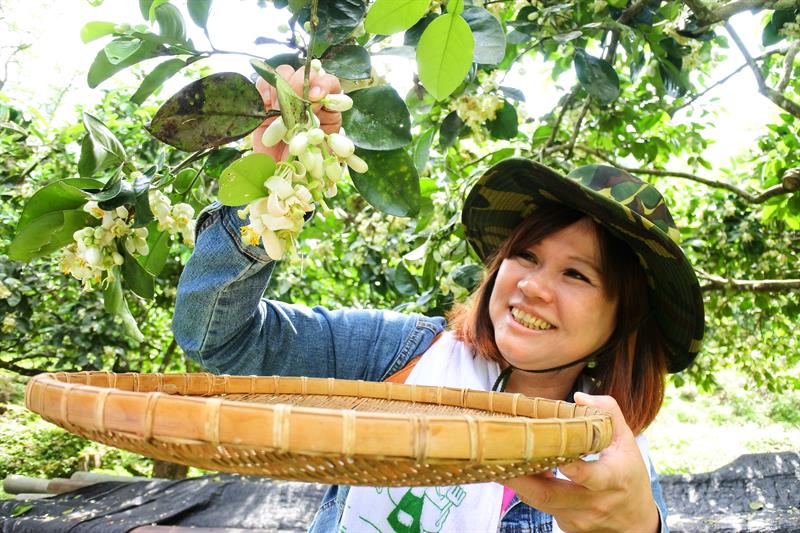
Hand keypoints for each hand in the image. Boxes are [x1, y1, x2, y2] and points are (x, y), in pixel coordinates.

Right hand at [252, 64, 342, 161]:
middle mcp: (308, 98)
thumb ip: (322, 128)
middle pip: (306, 73)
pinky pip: (264, 81)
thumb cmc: (307, 165)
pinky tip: (267, 104)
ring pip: (285, 72)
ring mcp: (287, 98)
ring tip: (280, 108)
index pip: (330, 83)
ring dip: (282, 87)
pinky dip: (264, 88)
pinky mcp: (266, 101)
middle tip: (294, 102)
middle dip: (300, 84)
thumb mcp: (322, 149)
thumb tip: (315, 106)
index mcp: (328, 107)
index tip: (315, 97)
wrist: (283, 177)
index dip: (323, 84)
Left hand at [504, 393, 659, 532]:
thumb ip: (608, 412)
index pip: (590, 477)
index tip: (553, 452)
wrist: (635, 521)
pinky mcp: (568, 525)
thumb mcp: (626, 441)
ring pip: (541, 501)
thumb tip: (579, 396)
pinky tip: (519, 471)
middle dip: (522, 478)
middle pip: (551, 495)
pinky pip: (542, 507)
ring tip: (500, 460)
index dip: (571, 468)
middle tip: (499, 457)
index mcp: (613, 478)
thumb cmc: (629, 474)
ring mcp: (579, 517)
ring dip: (519, 482)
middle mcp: (595, 503)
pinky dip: (529, 490)